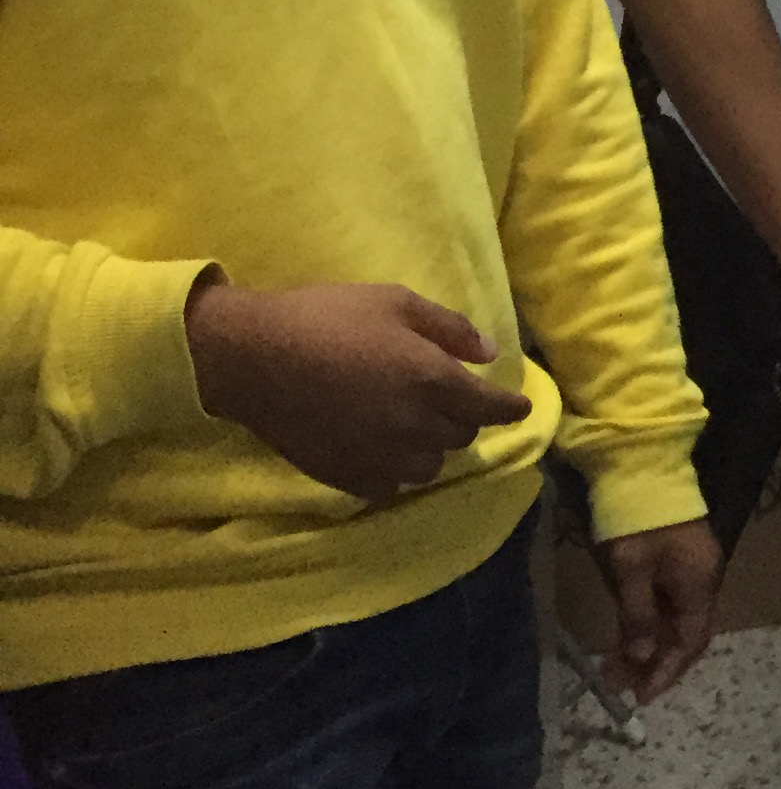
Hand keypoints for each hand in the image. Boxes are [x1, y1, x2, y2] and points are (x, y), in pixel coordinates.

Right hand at [185, 278, 533, 500]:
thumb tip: (488, 355)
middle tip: (449, 399)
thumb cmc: (327, 318)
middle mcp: (414, 426)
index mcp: (432, 381)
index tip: (520, 406)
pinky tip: (383, 450)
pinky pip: (389, 486)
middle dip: (464, 418)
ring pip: (430, 467)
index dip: (510, 408)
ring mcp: (379, 457)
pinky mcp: (345, 477)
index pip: (490, 407)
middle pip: (461, 436)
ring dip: (432, 447)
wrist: (252, 357)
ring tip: (415, 425)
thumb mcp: (396, 302)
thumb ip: (450, 329)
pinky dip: (396, 471)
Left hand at [597, 519, 721, 704]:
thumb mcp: (630, 571)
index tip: (641, 696)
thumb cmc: (636, 522)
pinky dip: (646, 626)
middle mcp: (701, 581)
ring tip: (614, 669)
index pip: (691, 640)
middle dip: (655, 664)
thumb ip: (638, 616)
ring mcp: (688, 570)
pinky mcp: (673, 561)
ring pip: (673, 621)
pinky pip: (664, 605)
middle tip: (621, 687)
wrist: (640, 469)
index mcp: (698, 584)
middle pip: (685, 634)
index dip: (668, 670)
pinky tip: (625, 639)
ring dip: (648, 647)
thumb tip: (644, 657)